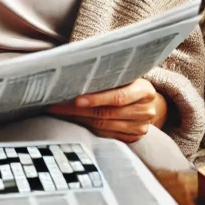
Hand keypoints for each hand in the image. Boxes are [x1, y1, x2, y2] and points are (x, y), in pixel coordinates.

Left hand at [47, 78, 167, 142]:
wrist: (148, 101)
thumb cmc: (130, 81)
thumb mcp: (126, 74)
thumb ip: (108, 73)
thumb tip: (77, 67)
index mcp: (145, 91)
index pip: (119, 97)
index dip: (97, 99)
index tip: (76, 99)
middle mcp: (145, 111)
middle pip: (108, 113)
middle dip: (79, 110)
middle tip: (57, 106)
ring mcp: (140, 127)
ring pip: (104, 126)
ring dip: (79, 119)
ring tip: (60, 112)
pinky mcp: (133, 137)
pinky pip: (106, 135)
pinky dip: (87, 127)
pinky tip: (74, 120)